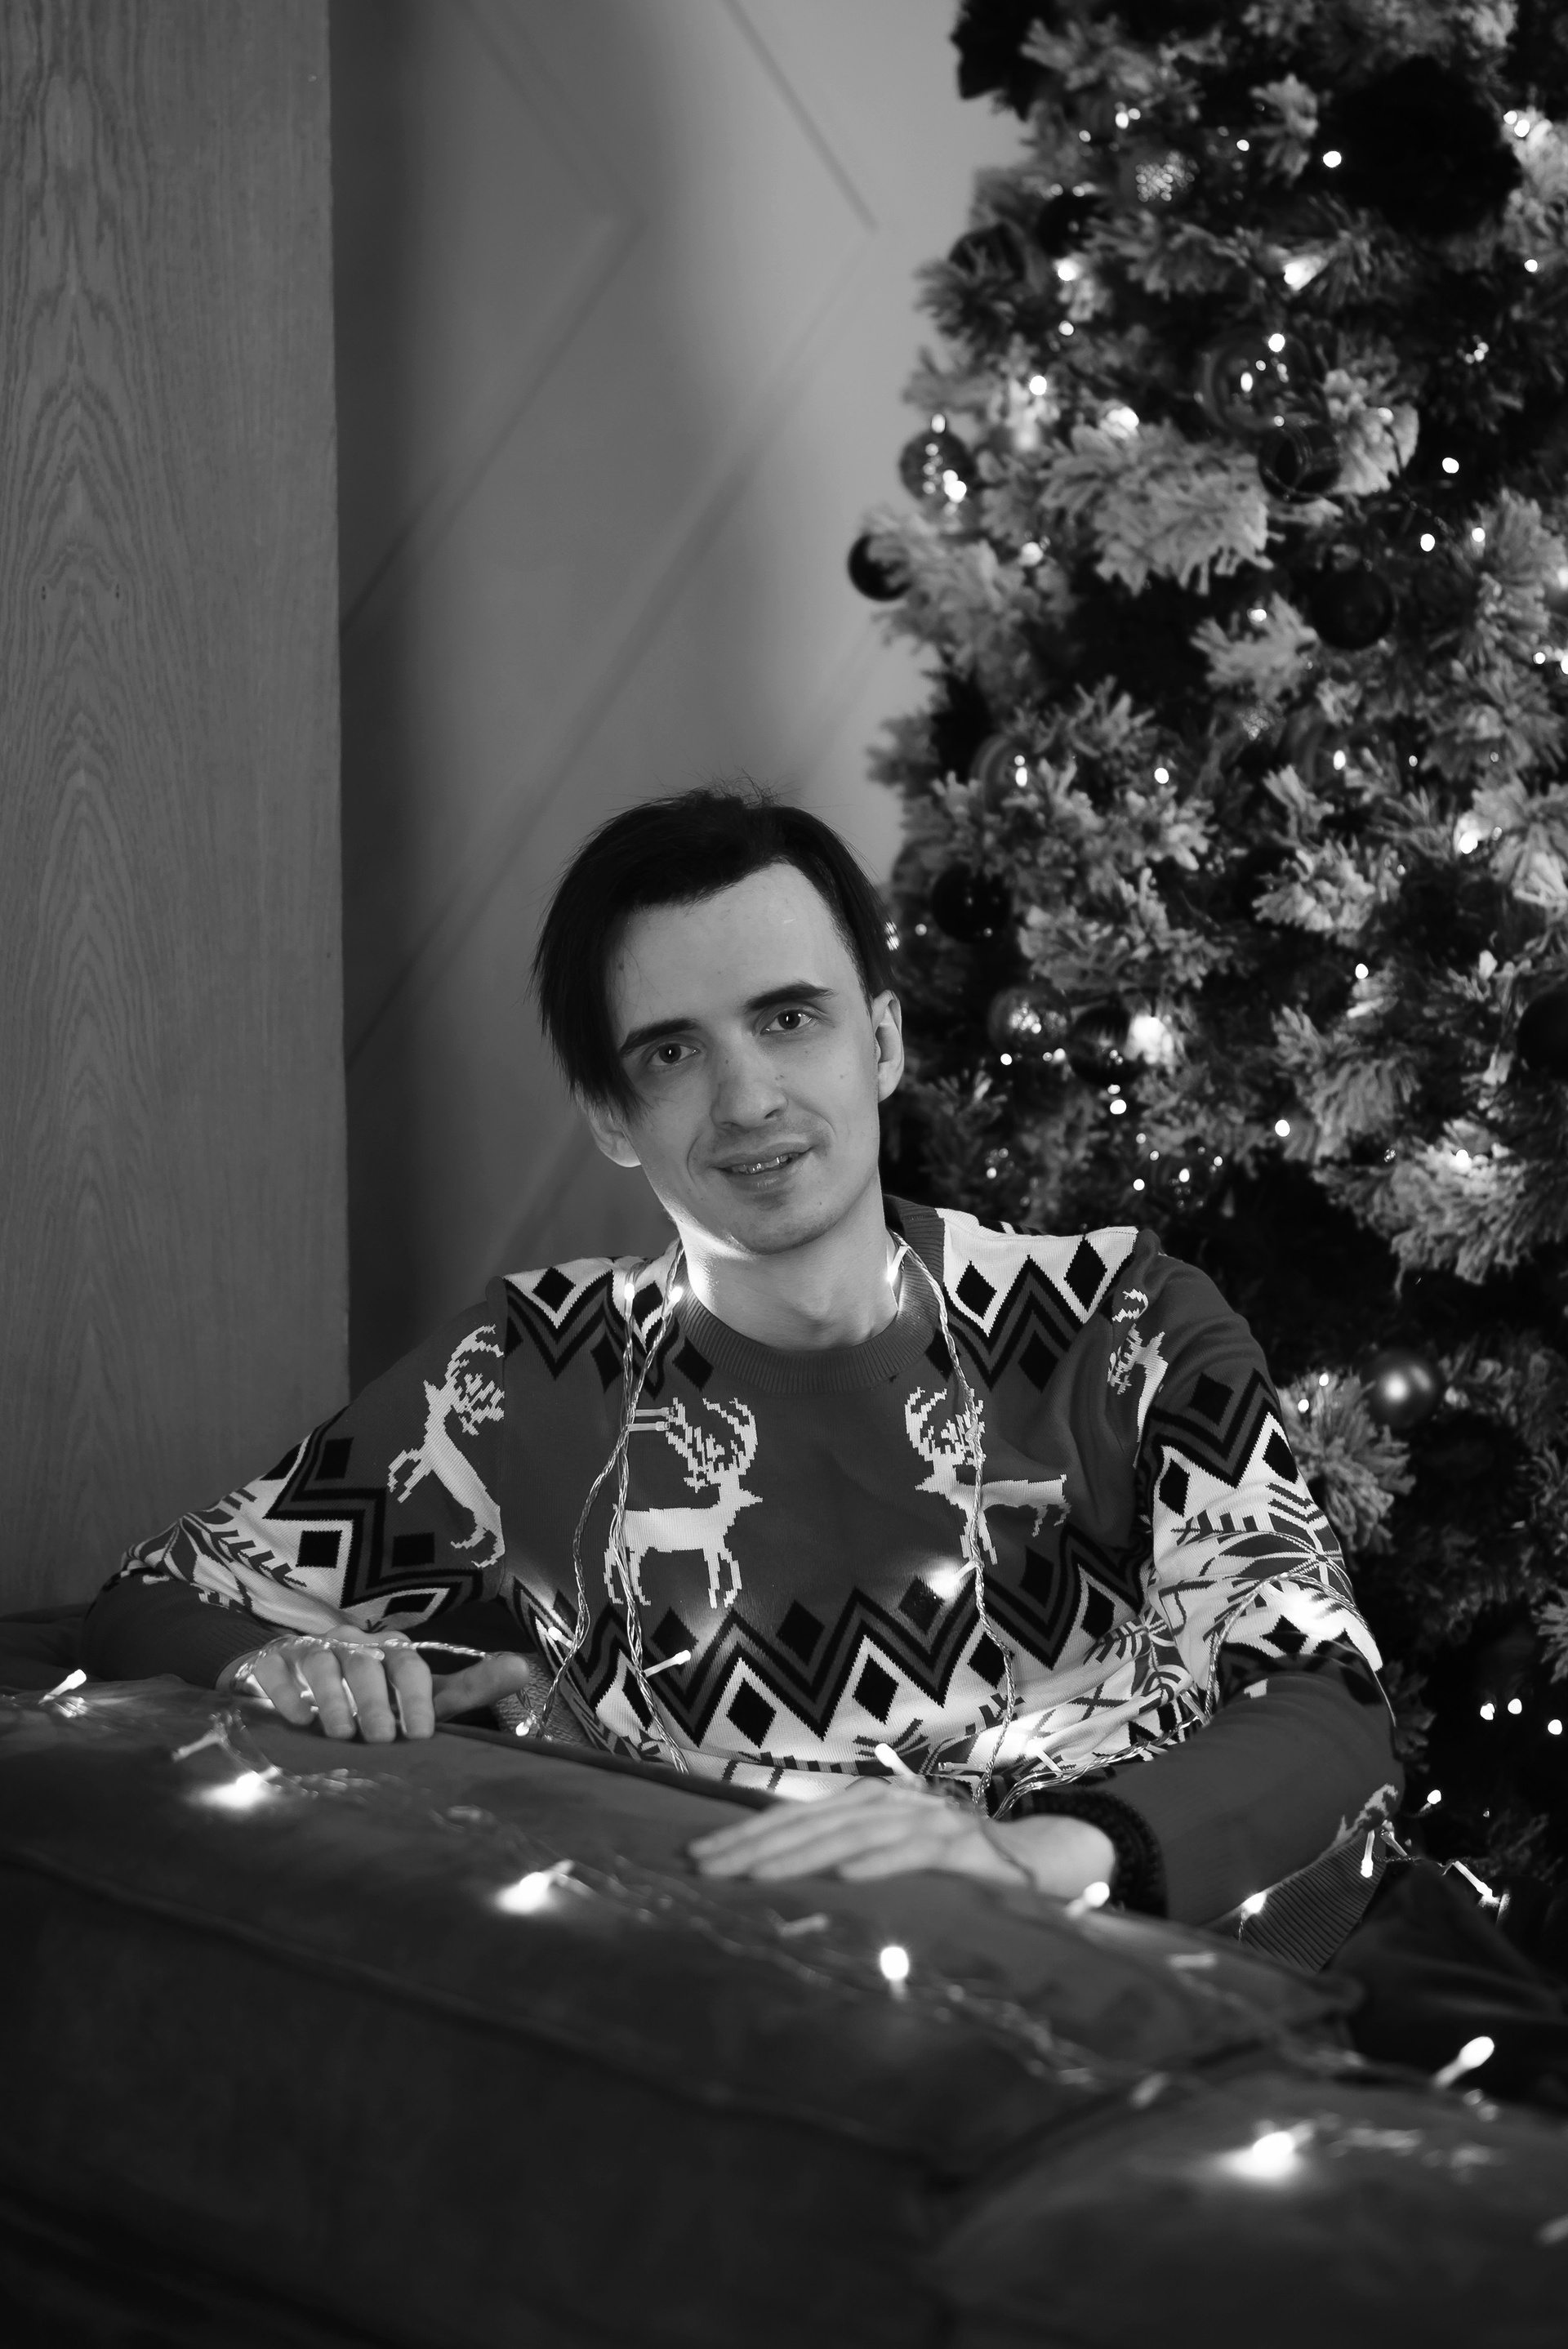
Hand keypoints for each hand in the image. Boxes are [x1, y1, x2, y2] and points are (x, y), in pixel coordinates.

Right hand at [218, 1634, 540, 1743]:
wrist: (296, 1684)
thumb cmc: (370, 1694)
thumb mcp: (419, 1694)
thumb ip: (469, 1687)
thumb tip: (525, 1668)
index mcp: (389, 1650)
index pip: (410, 1664)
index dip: (417, 1696)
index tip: (421, 1734)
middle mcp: (352, 1644)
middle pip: (367, 1663)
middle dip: (376, 1700)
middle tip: (382, 1738)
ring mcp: (309, 1649)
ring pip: (323, 1662)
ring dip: (333, 1698)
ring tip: (340, 1734)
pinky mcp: (270, 1661)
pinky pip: (276, 1668)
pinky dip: (287, 1692)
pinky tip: (297, 1719)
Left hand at [688, 1776, 1114, 1897]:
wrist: (1044, 1858)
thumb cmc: (958, 1865)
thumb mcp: (894, 1857)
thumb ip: (846, 1858)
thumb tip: (776, 1877)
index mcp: (869, 1805)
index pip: (795, 1819)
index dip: (745, 1835)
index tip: (696, 1857)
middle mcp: (892, 1803)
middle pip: (810, 1823)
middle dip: (751, 1845)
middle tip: (701, 1866)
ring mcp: (928, 1819)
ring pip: (850, 1835)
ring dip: (798, 1854)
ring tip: (751, 1874)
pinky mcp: (962, 1845)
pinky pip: (913, 1853)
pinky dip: (878, 1862)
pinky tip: (843, 1876)